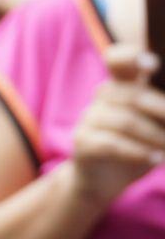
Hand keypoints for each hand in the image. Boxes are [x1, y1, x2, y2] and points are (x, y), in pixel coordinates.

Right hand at [70, 45, 164, 206]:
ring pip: (126, 122)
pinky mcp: (83, 141)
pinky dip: (138, 152)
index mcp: (122, 85)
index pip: (119, 60)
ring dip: (155, 137)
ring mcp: (89, 118)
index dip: (132, 57)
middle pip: (132, 95)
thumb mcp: (158, 125)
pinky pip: (112, 143)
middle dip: (162, 111)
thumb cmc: (139, 146)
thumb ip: (163, 111)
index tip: (152, 64)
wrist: (103, 180)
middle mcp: (103, 97)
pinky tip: (154, 159)